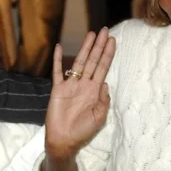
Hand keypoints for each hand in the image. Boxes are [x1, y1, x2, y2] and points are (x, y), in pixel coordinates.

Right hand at [43, 28, 115, 170]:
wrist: (64, 140)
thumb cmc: (82, 132)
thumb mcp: (99, 118)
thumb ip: (103, 101)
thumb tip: (106, 83)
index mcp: (94, 91)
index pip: (103, 68)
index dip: (108, 54)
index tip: (113, 41)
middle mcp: (83, 85)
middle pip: (93, 61)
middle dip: (99, 46)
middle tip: (105, 30)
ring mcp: (70, 85)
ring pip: (78, 62)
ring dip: (84, 48)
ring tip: (90, 34)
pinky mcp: (58, 89)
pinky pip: (57, 72)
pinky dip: (58, 60)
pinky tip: (59, 48)